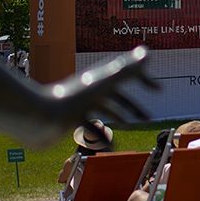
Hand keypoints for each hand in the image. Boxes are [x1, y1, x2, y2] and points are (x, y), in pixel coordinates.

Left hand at [13, 47, 155, 147]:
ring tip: (132, 127)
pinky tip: (111, 148)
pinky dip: (102, 135)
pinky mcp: (70, 121)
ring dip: (119, 117)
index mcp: (100, 79)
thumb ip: (128, 68)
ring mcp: (80, 105)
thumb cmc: (73, 100)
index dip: (144, 80)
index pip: (127, 74)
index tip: (158, 91)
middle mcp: (90, 90)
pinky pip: (90, 126)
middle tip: (147, 118)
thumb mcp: (105, 83)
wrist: (40, 119)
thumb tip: (148, 52)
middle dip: (133, 105)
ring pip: (103, 110)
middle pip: (116, 95)